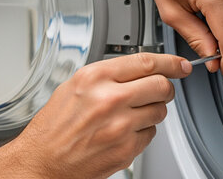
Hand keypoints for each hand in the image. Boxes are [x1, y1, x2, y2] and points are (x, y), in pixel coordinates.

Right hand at [0, 54, 192, 177]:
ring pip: (160, 111)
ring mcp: (120, 126)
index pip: (146, 61)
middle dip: (165, 87)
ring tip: (129, 114)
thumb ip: (108, 75)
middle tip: (159, 90)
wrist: (42, 160)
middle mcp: (109, 99)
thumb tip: (140, 69)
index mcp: (95, 78)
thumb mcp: (74, 86)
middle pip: (161, 85)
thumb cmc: (54, 126)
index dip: (170, 62)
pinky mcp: (126, 149)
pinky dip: (142, 132)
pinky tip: (122, 132)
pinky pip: (151, 134)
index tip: (180, 64)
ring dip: (152, 110)